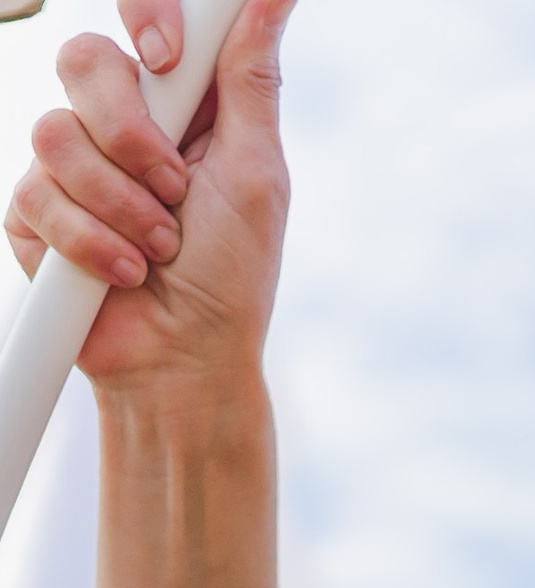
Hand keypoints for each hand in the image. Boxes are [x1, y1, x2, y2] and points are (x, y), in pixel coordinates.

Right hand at [5, 0, 295, 394]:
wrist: (183, 360)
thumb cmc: (230, 277)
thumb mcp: (254, 174)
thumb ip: (251, 79)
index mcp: (178, 106)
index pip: (143, 22)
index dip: (146, 18)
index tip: (164, 59)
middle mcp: (119, 123)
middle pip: (84, 59)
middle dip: (131, 133)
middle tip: (173, 189)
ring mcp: (70, 164)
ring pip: (55, 131)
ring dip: (120, 204)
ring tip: (159, 248)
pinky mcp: (33, 208)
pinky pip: (37, 193)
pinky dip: (94, 243)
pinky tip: (125, 273)